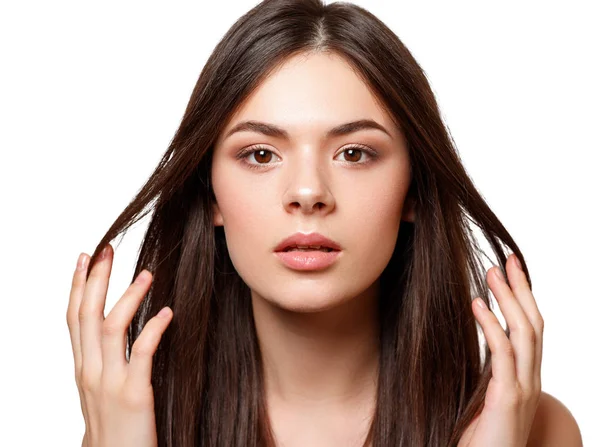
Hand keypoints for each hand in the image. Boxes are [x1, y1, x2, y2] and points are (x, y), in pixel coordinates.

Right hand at [66, 244, 172, 446]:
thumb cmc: (115, 428)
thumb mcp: (101, 391)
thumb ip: (105, 362)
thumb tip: (114, 334)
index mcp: (83, 368)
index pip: (74, 318)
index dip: (77, 285)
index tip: (85, 257)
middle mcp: (90, 372)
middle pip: (86, 315)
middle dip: (95, 279)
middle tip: (106, 249)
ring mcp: (110, 383)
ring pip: (111, 328)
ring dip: (129, 297)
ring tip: (147, 274)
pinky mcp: (134, 395)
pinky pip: (142, 353)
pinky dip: (154, 328)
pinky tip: (168, 313)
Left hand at [458, 254, 542, 446]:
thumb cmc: (479, 439)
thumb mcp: (482, 399)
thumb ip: (484, 374)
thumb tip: (470, 345)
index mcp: (524, 378)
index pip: (530, 330)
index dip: (523, 299)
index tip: (510, 272)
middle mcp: (530, 380)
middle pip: (534, 324)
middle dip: (520, 290)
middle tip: (505, 261)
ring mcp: (523, 390)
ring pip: (525, 333)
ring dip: (508, 299)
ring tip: (491, 273)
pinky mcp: (508, 400)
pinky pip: (503, 355)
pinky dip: (492, 326)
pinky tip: (477, 305)